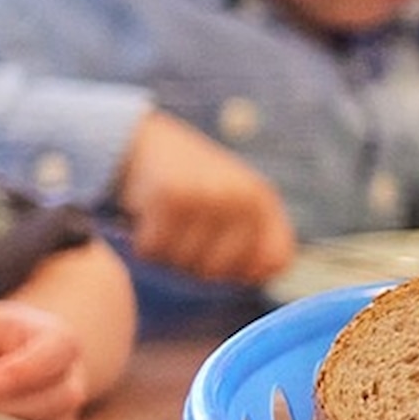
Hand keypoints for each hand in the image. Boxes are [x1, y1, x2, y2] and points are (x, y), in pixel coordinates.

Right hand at [120, 111, 294, 284]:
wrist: (143, 142)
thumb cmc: (188, 183)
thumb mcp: (231, 203)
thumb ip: (249, 238)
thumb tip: (253, 277)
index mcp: (262, 200)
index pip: (275, 261)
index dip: (246, 274)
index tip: (222, 267)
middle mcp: (241, 197)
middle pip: (217, 271)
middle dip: (192, 267)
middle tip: (180, 243)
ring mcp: (207, 196)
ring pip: (182, 263)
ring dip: (165, 255)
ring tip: (163, 228)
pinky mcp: (170, 197)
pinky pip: (154, 249)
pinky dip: (143, 245)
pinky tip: (145, 223)